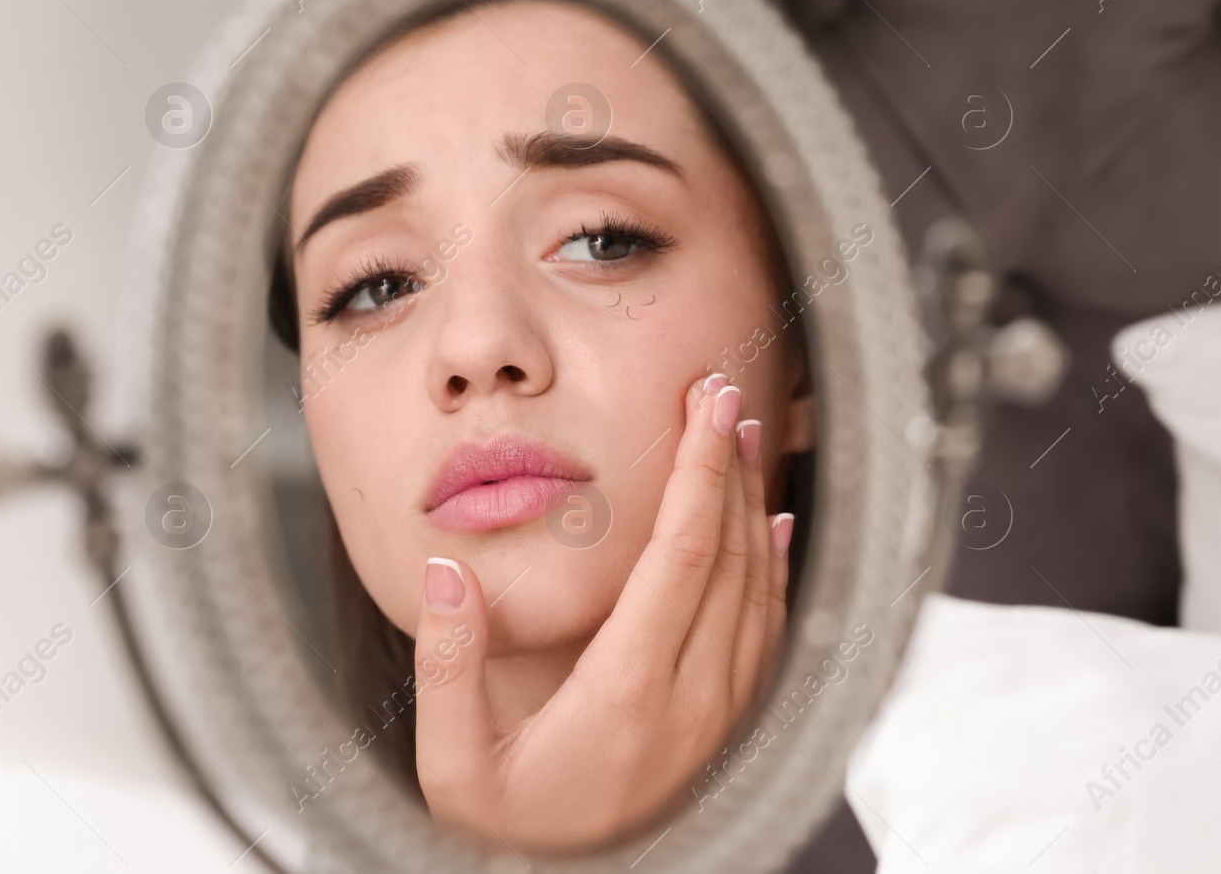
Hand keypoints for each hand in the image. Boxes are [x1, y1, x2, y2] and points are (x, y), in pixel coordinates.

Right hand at [411, 373, 793, 851]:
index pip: (680, 557)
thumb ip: (448, 666)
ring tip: (744, 435)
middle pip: (728, 556)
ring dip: (753, 502)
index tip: (707, 409)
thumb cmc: (516, 825)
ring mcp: (722, 710)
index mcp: (627, 693)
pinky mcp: (733, 719)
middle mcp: (691, 695)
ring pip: (756, 583)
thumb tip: (447, 570)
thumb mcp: (454, 765)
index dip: (699, 474)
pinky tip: (770, 521)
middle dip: (729, 466)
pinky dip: (774, 563)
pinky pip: (769, 625)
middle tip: (724, 395)